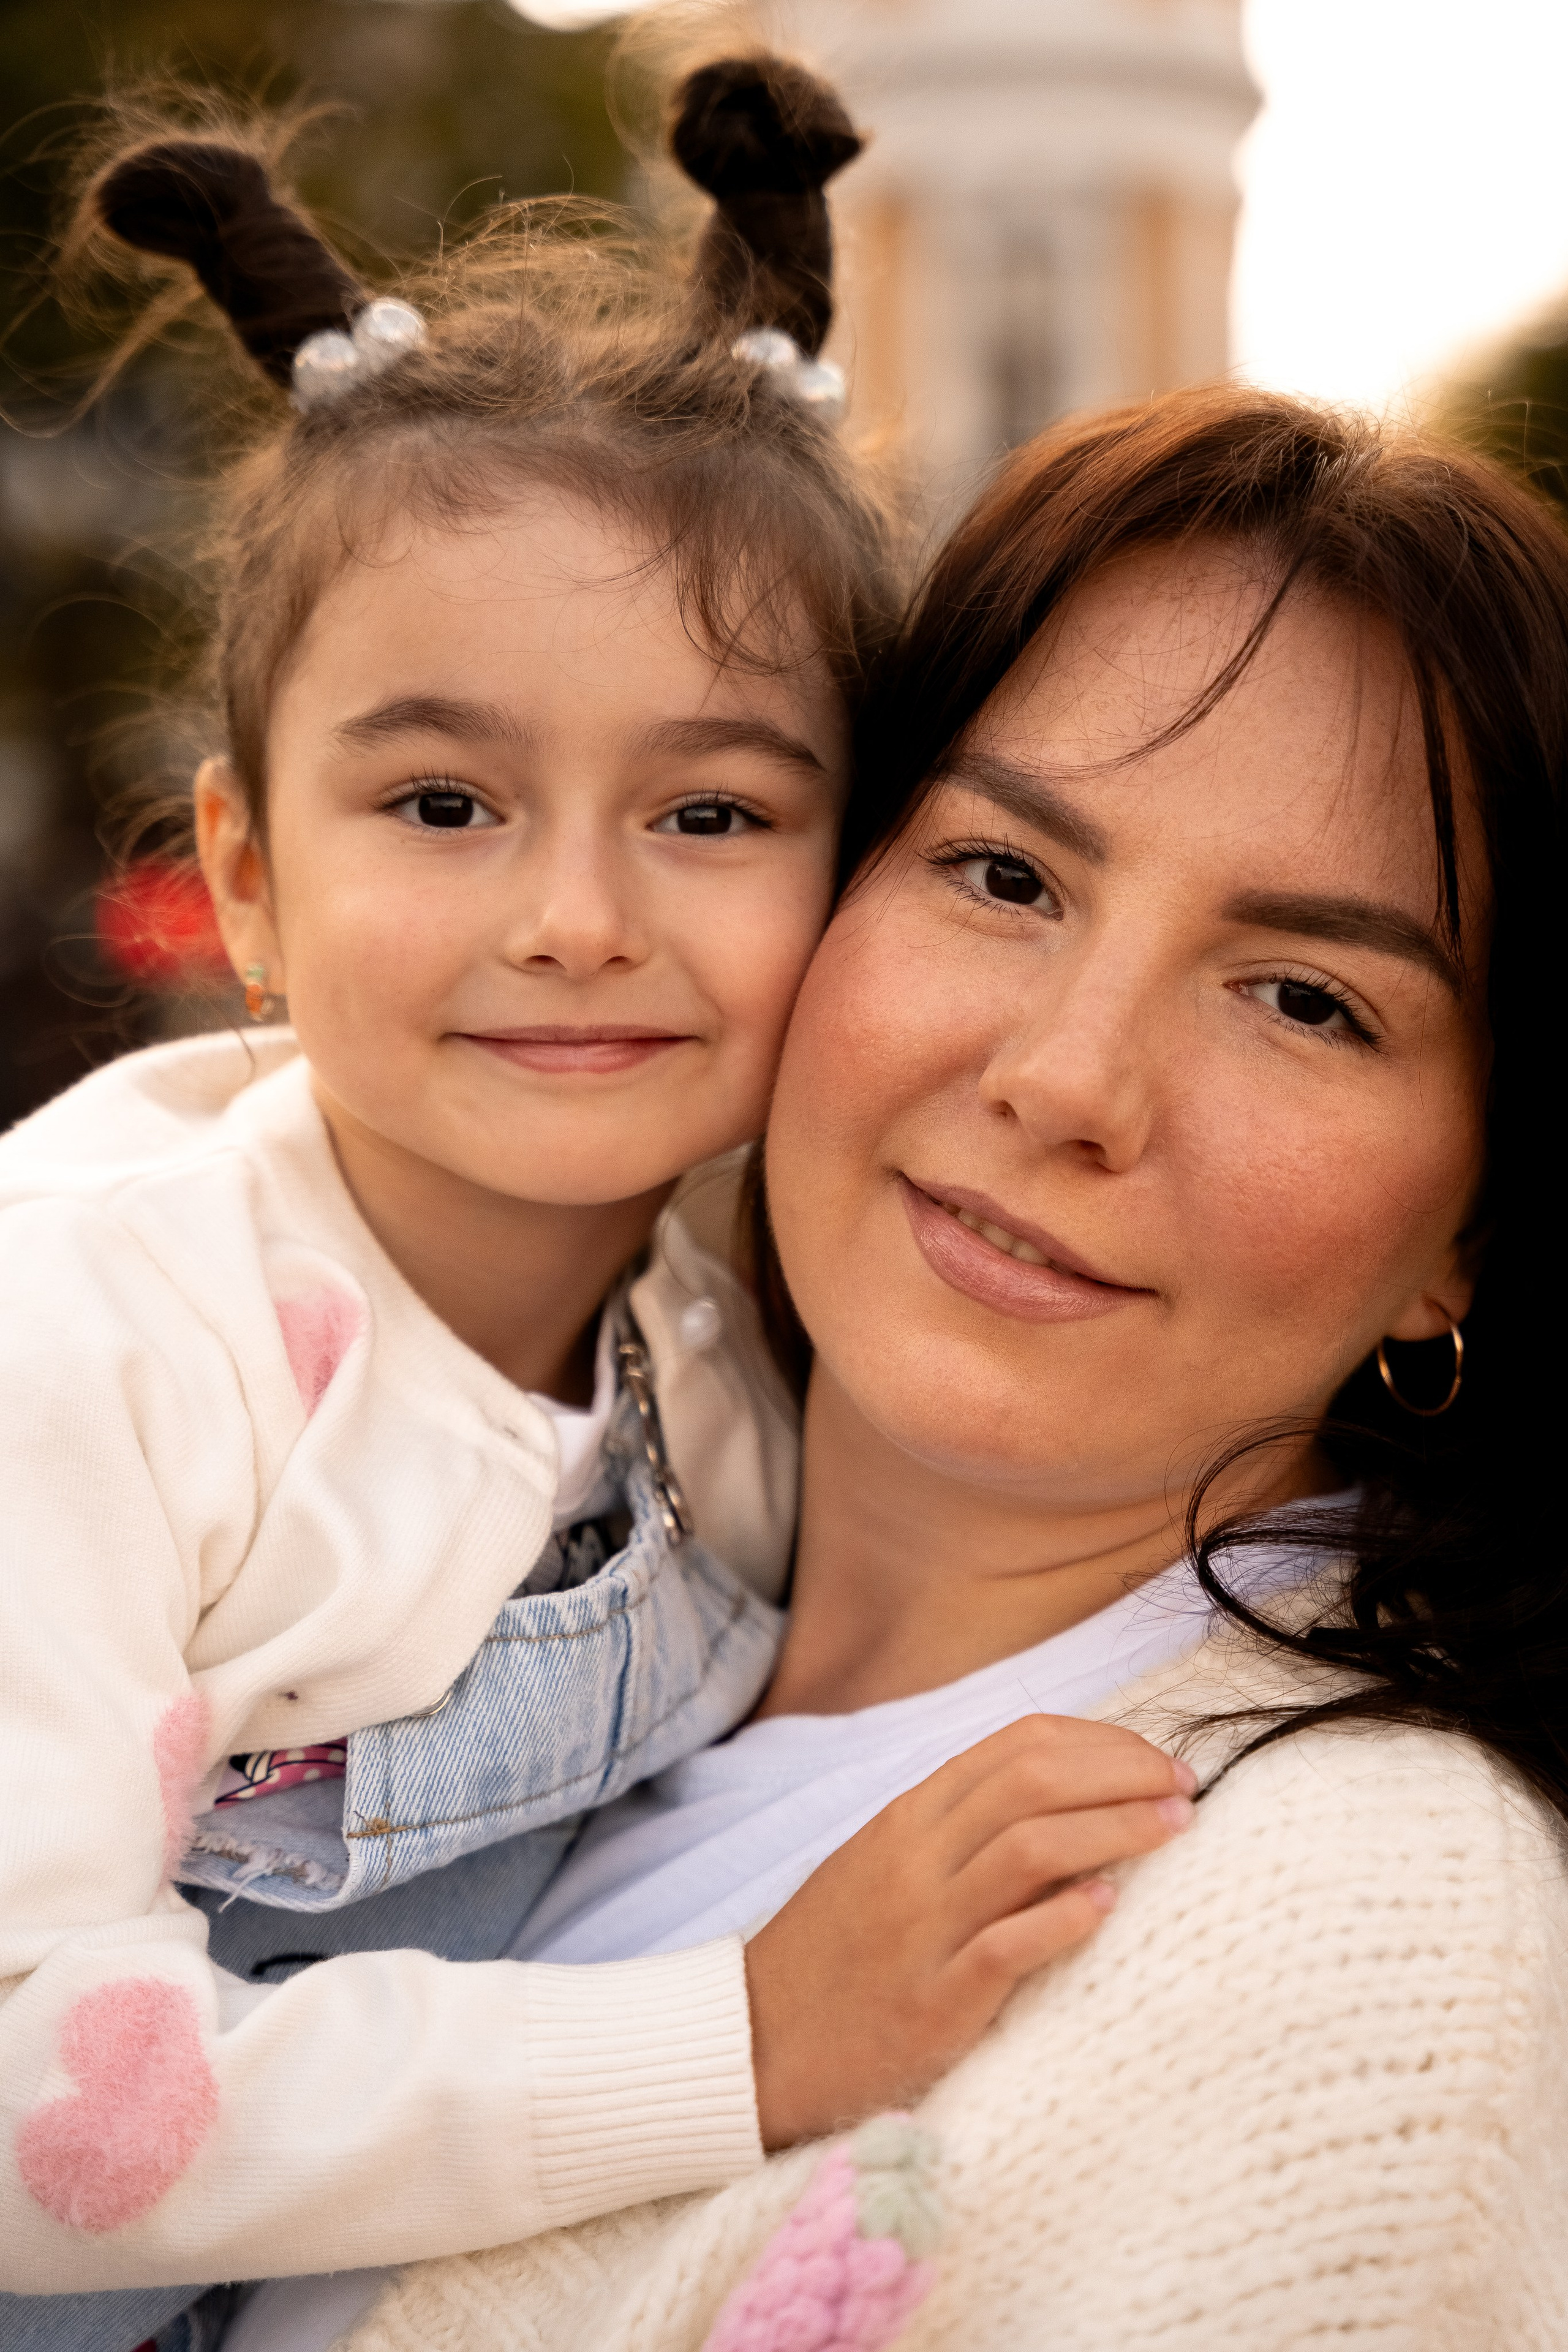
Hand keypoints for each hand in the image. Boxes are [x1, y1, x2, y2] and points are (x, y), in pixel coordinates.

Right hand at [745, 1712, 1196, 2148]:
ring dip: (1118, 1829)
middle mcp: (915, 1857)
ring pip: (1031, 1847)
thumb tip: (1065, 1799)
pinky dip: (1065, 1918)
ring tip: (1178, 1827)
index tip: (1155, 1758)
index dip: (1100, 1741)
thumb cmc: (836, 1954)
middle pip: (1035, 1781)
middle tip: (1186, 1786)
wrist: (755, 2044)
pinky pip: (1007, 1946)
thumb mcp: (886, 1866)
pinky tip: (1110, 1906)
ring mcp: (922, 1926)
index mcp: (908, 1816)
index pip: (1017, 1744)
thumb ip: (961, 1828)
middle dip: (1124, 1773)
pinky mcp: (931, 2001)